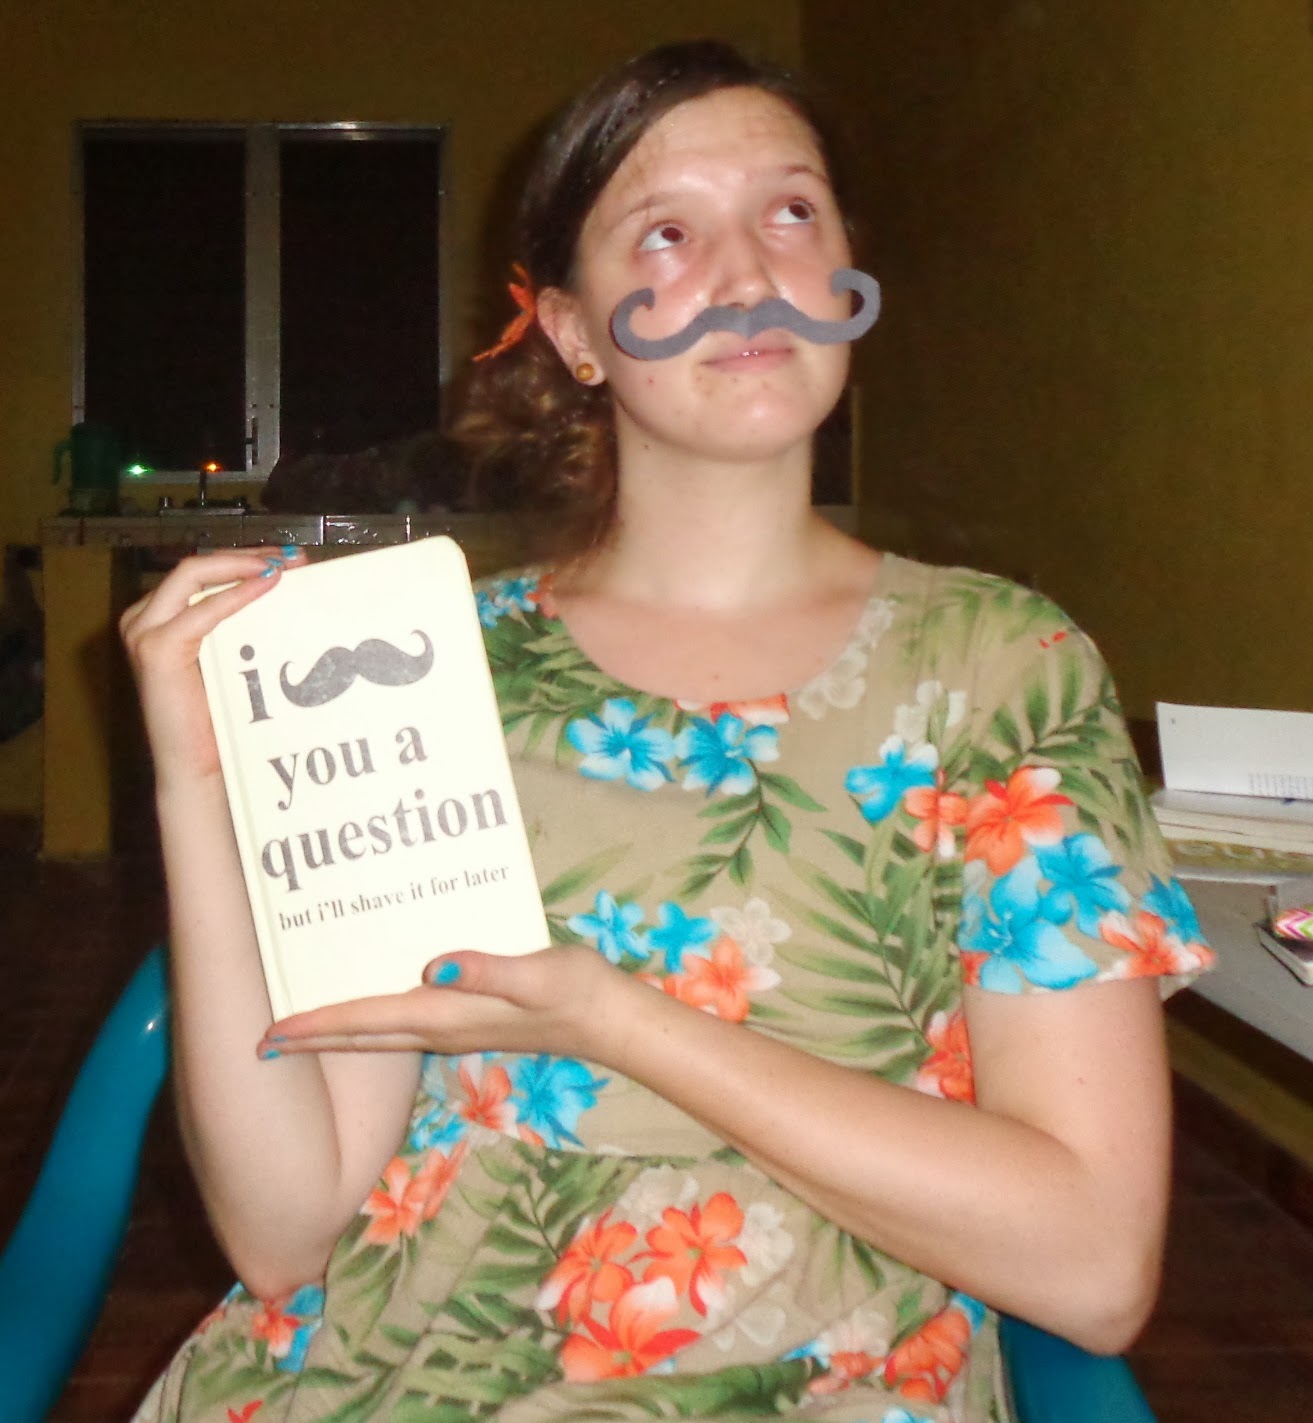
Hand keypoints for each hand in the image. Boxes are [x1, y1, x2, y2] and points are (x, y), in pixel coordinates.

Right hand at [120, 546, 305, 787]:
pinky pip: (201, 610)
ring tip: (283, 566)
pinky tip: (265, 586)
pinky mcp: (155, 649)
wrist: (197, 767)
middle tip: (293, 558)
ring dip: (242, 566)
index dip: (245, 559)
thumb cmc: (218, 718)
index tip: (289, 558)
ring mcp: (144, 632)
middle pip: (197, 566)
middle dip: (247, 556)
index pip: (202, 572)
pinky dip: (235, 595)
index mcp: (159, 617)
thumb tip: (283, 585)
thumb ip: (242, 622)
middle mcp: (144, 618)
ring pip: (193, 574)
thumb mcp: (231, 657)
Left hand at [256, 945, 624, 1063]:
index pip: (365, 1024)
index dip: (315, 1027)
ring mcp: (451, 1028)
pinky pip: (401, 1021)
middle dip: (309, 1037)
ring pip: (376, 1033)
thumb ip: (488, 972)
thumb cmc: (574, 992)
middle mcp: (438, 1028)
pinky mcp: (465, 1020)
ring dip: (335, 1030)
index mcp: (444, 1017)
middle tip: (261, 1035)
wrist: (607, 1021)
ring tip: (298, 1018)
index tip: (268, 1033)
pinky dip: (371, 1014)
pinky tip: (368, 993)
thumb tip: (435, 967)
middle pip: (359, 1036)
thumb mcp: (536, 975)